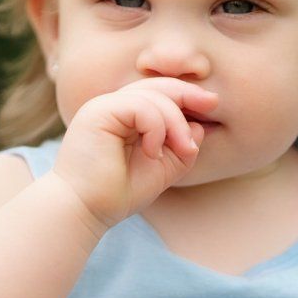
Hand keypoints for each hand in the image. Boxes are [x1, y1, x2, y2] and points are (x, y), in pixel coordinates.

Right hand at [53, 78, 217, 228]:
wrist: (85, 210)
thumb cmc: (116, 194)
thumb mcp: (161, 169)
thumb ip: (179, 148)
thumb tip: (199, 125)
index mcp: (123, 116)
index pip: (157, 93)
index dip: (185, 95)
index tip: (211, 105)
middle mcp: (111, 106)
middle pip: (157, 86)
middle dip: (188, 94)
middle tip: (212, 105)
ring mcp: (103, 106)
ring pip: (152, 96)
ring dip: (175, 123)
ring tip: (181, 150)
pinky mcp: (98, 112)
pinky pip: (140, 107)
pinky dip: (157, 128)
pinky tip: (153, 152)